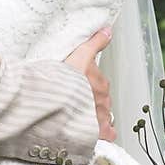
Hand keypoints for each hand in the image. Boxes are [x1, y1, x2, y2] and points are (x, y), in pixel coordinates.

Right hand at [65, 27, 114, 142]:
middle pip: (101, 102)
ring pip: (102, 117)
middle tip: (75, 102)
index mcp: (100, 83)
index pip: (99, 85)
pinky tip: (94, 132)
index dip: (88, 85)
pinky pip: (106, 134)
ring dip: (94, 117)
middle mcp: (103, 101)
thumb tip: (108, 30)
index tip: (77, 86)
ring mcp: (99, 117)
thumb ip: (95, 42)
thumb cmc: (64, 78)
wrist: (56, 100)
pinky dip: (102, 133)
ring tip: (79, 117)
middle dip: (91, 102)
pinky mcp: (94, 132)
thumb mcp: (80, 53)